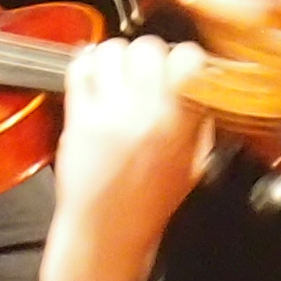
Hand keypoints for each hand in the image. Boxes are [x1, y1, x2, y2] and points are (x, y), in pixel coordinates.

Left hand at [38, 33, 212, 280]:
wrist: (108, 232)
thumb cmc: (150, 203)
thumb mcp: (195, 163)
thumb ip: (200, 119)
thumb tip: (200, 80)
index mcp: (182, 124)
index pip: (189, 58)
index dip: (184, 59)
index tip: (179, 68)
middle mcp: (147, 114)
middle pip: (148, 47)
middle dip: (147, 57)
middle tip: (144, 76)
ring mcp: (110, 113)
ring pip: (112, 50)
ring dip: (116, 58)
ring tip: (117, 77)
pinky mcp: (79, 118)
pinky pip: (80, 67)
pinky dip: (87, 64)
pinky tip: (95, 78)